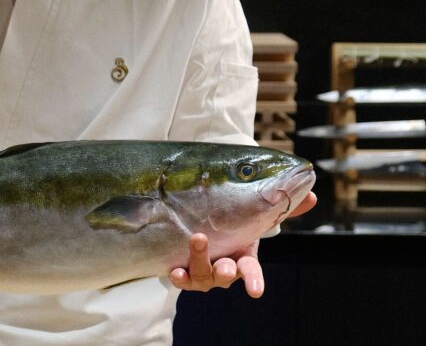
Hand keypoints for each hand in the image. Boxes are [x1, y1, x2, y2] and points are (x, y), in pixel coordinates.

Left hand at [169, 191, 317, 296]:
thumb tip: (313, 195)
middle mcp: (225, 268)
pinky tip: (174, 271)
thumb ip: (283, 209)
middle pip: (226, 274)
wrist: (209, 236)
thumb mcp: (257, 218)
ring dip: (200, 260)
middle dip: (226, 271)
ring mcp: (205, 273)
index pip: (251, 271)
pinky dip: (179, 277)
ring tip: (198, 239)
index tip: (255, 291)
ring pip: (203, 274)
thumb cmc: (236, 230)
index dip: (253, 281)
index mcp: (243, 258)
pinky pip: (183, 279)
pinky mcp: (187, 273)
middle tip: (225, 266)